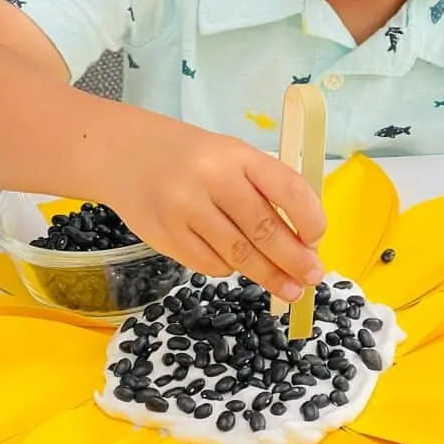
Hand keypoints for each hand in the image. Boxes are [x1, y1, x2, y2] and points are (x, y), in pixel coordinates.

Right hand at [102, 117, 326, 301]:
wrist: (126, 154)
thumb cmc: (193, 158)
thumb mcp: (231, 156)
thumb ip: (263, 190)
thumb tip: (301, 240)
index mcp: (237, 154)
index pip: (287, 188)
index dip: (310, 217)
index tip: (317, 239)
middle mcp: (211, 179)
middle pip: (264, 229)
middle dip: (294, 259)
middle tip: (312, 277)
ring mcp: (185, 208)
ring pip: (238, 253)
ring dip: (268, 275)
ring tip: (288, 289)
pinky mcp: (165, 235)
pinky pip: (209, 263)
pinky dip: (228, 268)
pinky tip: (237, 266)